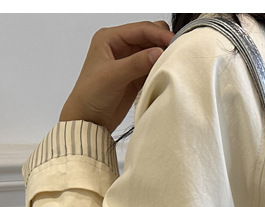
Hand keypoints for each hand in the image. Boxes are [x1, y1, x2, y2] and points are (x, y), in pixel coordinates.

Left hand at [59, 21, 174, 132]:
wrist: (88, 120)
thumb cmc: (90, 95)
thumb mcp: (113, 76)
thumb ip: (136, 63)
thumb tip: (159, 52)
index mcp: (110, 38)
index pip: (140, 29)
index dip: (159, 33)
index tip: (174, 41)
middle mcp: (120, 46)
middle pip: (149, 36)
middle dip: (162, 42)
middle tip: (176, 53)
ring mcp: (129, 61)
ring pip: (153, 51)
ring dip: (163, 55)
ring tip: (174, 63)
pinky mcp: (135, 76)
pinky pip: (153, 66)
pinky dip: (161, 68)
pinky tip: (167, 72)